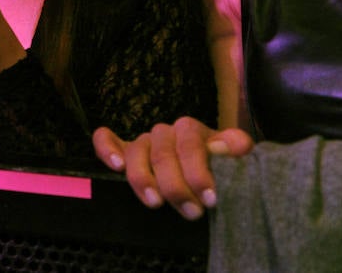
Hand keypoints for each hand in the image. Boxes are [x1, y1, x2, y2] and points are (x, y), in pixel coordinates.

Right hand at [93, 119, 253, 219]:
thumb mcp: (233, 157)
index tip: (210, 199)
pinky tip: (115, 166)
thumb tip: (234, 146)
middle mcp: (164, 132)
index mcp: (190, 129)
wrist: (202, 175)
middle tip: (192, 212)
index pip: (190, 145)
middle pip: (163, 154)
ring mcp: (143, 142)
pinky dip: (107, 149)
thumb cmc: (218, 168)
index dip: (199, 172)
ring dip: (143, 178)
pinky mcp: (123, 151)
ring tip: (155, 203)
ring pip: (135, 152)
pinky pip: (105, 140)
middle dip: (176, 186)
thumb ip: (235, 146)